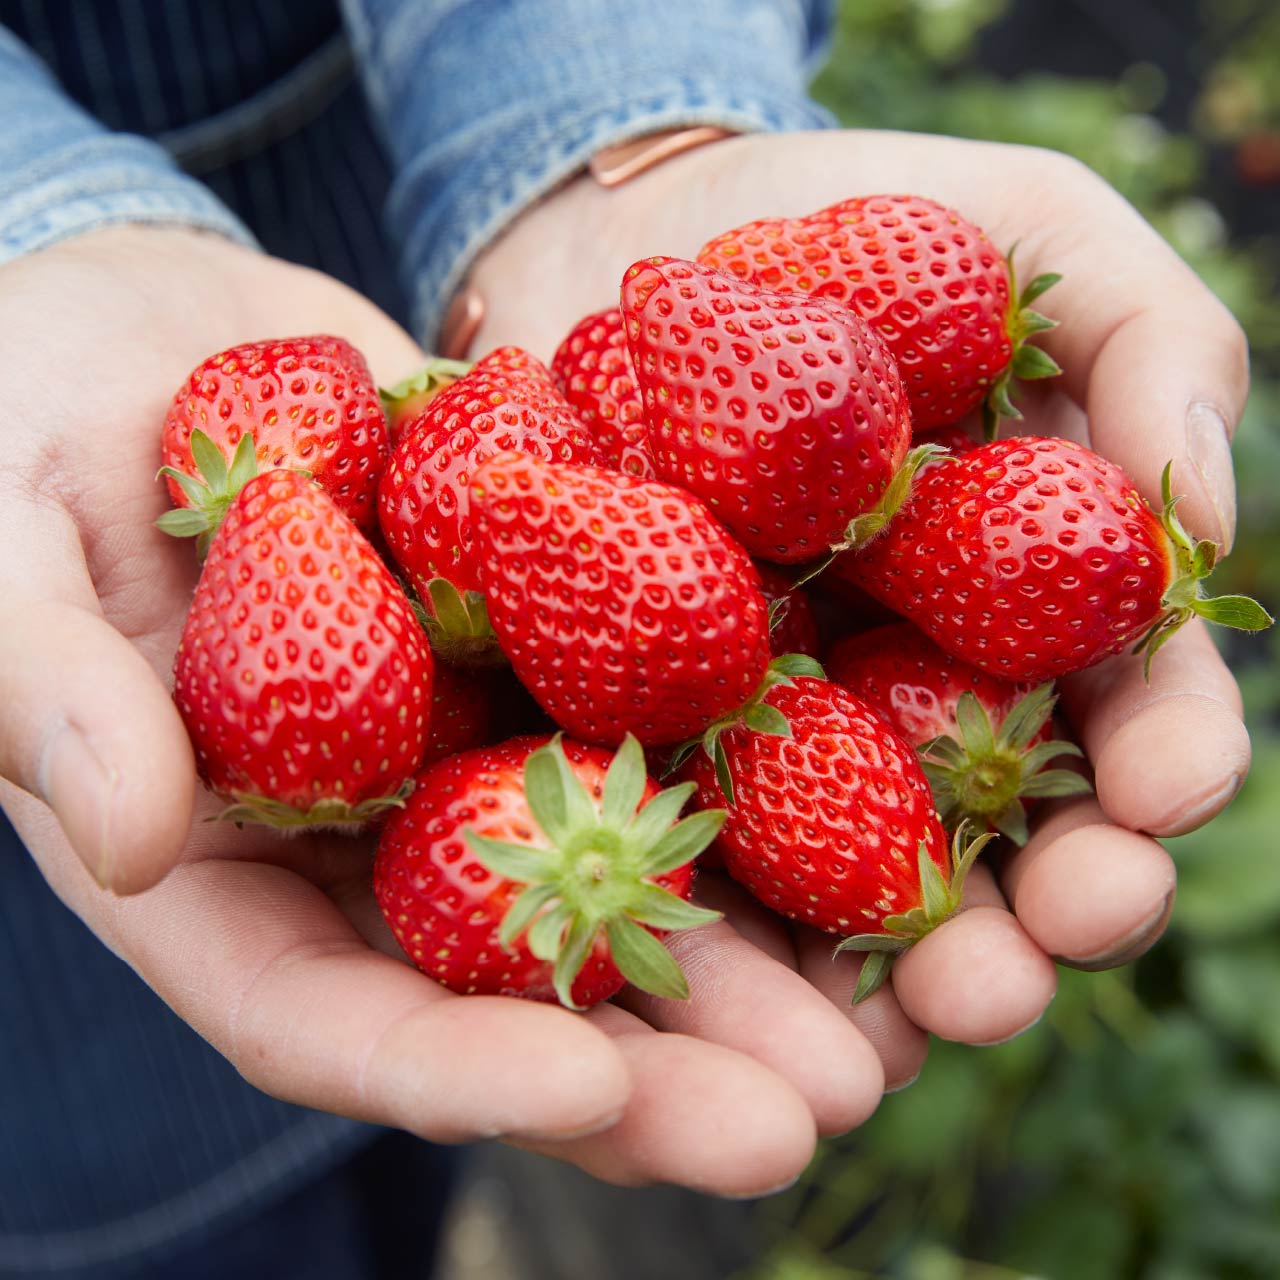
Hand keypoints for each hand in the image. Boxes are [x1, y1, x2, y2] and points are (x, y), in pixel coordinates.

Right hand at [0, 226, 864, 1199]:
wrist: (135, 331)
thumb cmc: (16, 437)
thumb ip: (48, 698)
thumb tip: (132, 843)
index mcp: (229, 866)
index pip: (333, 1014)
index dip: (454, 1068)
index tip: (591, 1090)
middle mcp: (371, 835)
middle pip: (523, 985)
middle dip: (668, 1060)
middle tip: (820, 1110)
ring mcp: (472, 740)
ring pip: (625, 875)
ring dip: (761, 945)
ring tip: (905, 1004)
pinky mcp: (549, 640)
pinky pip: (660, 713)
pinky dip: (767, 761)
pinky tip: (893, 802)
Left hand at [464, 130, 1251, 1170]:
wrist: (635, 246)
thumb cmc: (844, 220)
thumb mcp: (1028, 231)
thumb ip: (1151, 348)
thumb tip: (1200, 514)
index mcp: (1034, 591)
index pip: (1131, 700)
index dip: (1163, 757)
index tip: (1158, 799)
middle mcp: (926, 682)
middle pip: (1007, 828)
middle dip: (1031, 914)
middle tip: (1016, 973)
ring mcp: (793, 719)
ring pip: (860, 874)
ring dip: (886, 967)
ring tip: (900, 1028)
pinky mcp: (659, 724)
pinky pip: (691, 836)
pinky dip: (715, 918)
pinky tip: (719, 987)